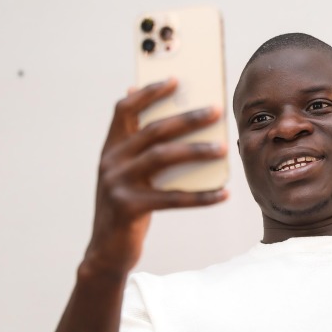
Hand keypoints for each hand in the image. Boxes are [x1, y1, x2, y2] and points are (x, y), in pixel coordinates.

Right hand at [85, 79, 227, 275]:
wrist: (107, 250)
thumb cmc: (128, 207)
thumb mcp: (130, 175)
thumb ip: (142, 149)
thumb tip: (170, 119)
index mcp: (110, 148)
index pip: (125, 109)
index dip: (148, 92)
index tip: (175, 80)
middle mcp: (110, 161)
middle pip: (153, 131)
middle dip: (187, 118)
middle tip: (216, 111)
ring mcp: (116, 184)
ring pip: (162, 158)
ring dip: (196, 151)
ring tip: (223, 149)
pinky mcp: (128, 208)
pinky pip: (172, 198)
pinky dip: (201, 196)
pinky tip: (223, 193)